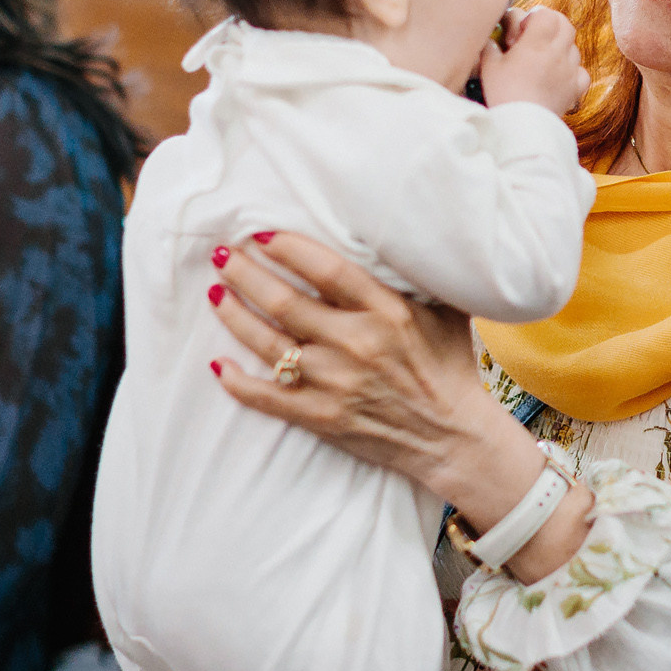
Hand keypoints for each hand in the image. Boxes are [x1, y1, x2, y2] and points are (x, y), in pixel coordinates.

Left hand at [209, 231, 592, 578]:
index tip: (262, 234)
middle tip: (223, 255)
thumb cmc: (450, 367)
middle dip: (246, 273)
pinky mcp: (321, 417)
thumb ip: (419, 275)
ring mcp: (334, 383)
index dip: (289, 248)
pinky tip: (218, 364)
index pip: (328, 270)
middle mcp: (356, 344)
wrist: (454, 437)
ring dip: (235, 315)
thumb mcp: (446, 311)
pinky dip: (237, 382)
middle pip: (285, 301)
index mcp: (388, 312)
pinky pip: (267, 398)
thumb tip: (404, 233)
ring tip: (217, 293)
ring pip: (267, 343)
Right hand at [480, 6, 589, 114]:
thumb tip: (491, 39)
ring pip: (574, 47)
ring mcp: (570, 70)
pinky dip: (572, 71)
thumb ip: (490, 46)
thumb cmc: (504, 94)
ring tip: (543, 59)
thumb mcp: (489, 66)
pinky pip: (581, 72)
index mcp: (536, 43)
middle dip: (551, 25)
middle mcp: (557, 53)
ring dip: (561, 47)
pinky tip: (558, 77)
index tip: (522, 30)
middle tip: (535, 37)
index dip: (534, 17)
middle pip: (565, 24)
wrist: (523, 126)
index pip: (546, 14)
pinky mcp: (575, 88)